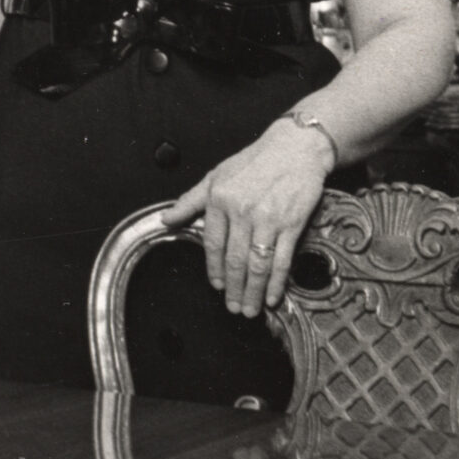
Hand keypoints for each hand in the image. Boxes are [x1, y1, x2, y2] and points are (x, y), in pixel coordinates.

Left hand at [166, 116, 333, 314]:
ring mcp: (268, 219)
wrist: (294, 149)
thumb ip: (189, 201)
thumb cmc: (253, 162)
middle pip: (235, 258)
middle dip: (234, 288)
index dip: (214, 268)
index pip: (212, 242)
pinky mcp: (292, 224)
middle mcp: (241, 211)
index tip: (217, 286)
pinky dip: (276, 281)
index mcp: (219, 199)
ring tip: (251, 309)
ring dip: (253, 291)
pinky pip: (282, 259)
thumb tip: (165, 220)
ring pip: (257, 263)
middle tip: (233, 308)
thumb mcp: (214, 176)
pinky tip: (273, 296)